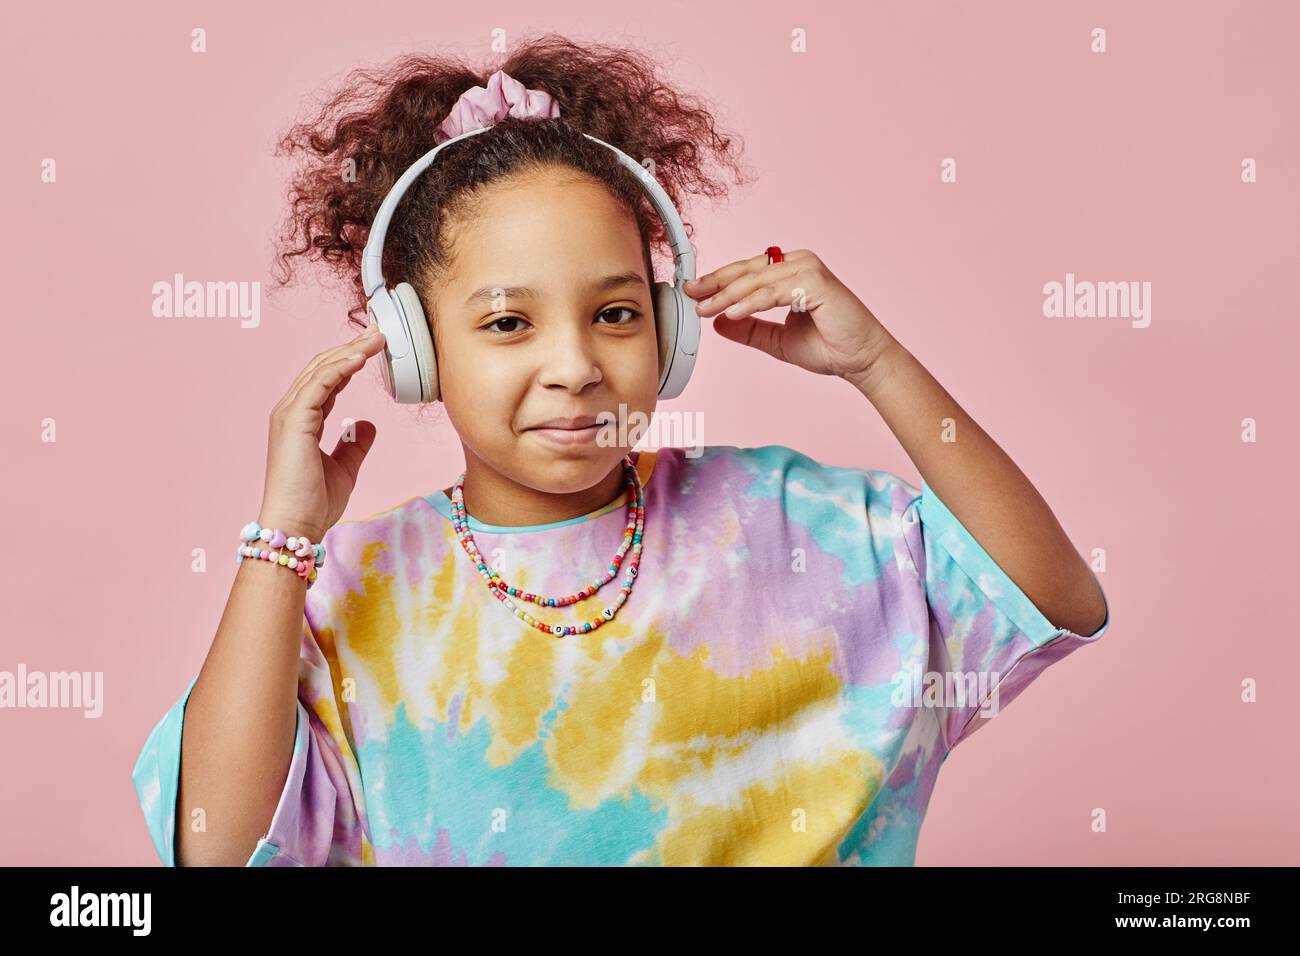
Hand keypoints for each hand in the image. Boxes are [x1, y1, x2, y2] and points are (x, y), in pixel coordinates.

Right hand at [258, 322, 387, 541]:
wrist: (296, 525)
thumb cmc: (314, 502)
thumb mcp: (345, 468)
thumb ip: (355, 444)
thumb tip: (368, 424)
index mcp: (301, 420)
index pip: (327, 380)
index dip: (350, 361)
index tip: (375, 348)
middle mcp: (291, 411)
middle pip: (323, 368)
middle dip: (351, 348)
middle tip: (379, 332)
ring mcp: (289, 413)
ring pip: (321, 370)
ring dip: (350, 351)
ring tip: (376, 338)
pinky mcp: (294, 421)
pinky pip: (320, 385)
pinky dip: (340, 368)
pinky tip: (361, 358)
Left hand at [684, 249, 896, 381]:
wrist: (861, 360)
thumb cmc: (829, 346)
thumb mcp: (777, 340)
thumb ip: (750, 330)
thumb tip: (718, 323)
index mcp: (791, 271)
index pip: (747, 272)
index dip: (719, 281)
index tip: (694, 293)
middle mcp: (798, 263)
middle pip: (747, 270)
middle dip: (715, 284)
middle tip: (691, 295)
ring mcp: (808, 269)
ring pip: (756, 280)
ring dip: (728, 296)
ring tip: (705, 309)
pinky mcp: (815, 281)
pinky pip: (773, 292)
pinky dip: (750, 303)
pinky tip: (732, 313)